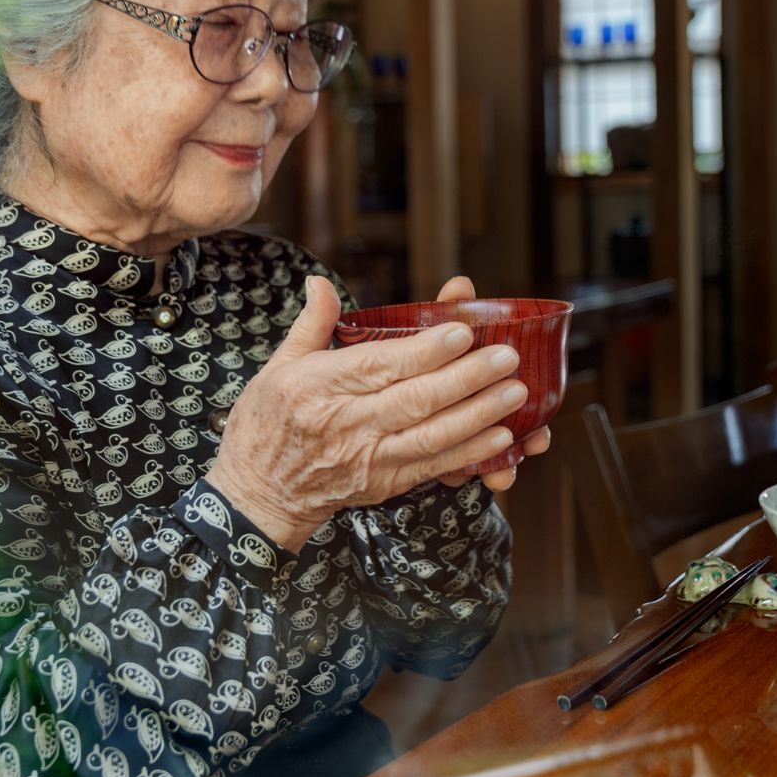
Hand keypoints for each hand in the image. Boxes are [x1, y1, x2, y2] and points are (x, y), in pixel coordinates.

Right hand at [207, 276, 528, 550]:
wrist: (259, 494)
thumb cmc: (268, 423)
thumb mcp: (278, 367)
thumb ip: (312, 325)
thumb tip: (320, 282)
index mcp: (320, 386)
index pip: (381, 365)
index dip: (426, 350)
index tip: (462, 331)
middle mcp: (347, 423)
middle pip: (417, 398)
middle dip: (468, 377)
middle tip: (508, 355)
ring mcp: (369, 457)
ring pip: (433, 434)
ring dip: (480, 414)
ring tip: (516, 391)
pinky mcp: (385, 482)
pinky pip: (434, 466)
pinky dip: (470, 453)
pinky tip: (502, 437)